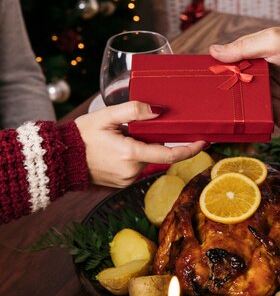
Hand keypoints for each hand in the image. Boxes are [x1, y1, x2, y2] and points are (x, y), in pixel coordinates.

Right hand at [75, 101, 206, 186]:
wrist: (60, 160)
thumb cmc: (81, 136)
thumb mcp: (106, 116)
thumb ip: (134, 111)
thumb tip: (159, 111)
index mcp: (131, 154)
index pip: (170, 154)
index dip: (190, 149)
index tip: (204, 141)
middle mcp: (132, 172)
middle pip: (157, 153)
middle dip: (153, 139)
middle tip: (134, 127)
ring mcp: (127, 180)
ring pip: (147, 160)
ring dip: (142, 147)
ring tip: (120, 136)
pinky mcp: (122, 184)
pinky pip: (137, 167)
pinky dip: (135, 156)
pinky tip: (118, 147)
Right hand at [209, 27, 279, 127]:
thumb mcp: (270, 42)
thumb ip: (243, 48)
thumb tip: (213, 51)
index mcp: (251, 53)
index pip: (229, 66)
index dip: (220, 79)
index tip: (210, 93)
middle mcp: (258, 70)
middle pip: (240, 89)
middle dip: (238, 103)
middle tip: (233, 115)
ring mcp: (271, 85)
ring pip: (256, 103)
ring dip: (258, 114)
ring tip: (261, 121)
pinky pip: (273, 111)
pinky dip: (275, 118)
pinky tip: (279, 121)